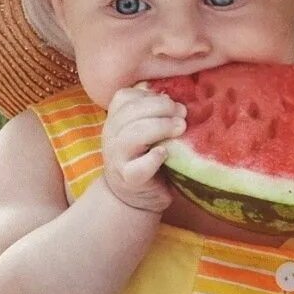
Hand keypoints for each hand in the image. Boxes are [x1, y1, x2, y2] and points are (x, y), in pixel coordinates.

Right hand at [101, 85, 184, 212]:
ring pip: (132, 134)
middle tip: (182, 115)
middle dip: (161, 107)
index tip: (172, 104)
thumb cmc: (144, 157)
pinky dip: (153, 158)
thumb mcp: (144, 130)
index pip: (124, 98)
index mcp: (114, 120)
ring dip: (160, 127)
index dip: (150, 96)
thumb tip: (177, 102)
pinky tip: (165, 153)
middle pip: (130, 112)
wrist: (132, 197)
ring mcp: (117, 159)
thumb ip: (153, 114)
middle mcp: (111, 136)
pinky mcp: (129, 180)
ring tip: (180, 129)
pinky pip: (138, 167)